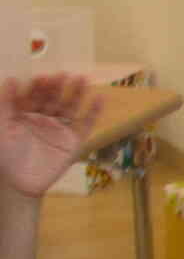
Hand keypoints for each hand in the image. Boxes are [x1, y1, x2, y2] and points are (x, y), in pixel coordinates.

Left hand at [0, 75, 102, 200]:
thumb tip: (10, 79)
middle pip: (53, 99)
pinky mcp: (74, 140)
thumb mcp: (2, 127)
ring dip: (76, 93)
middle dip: (57, 87)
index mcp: (26, 115)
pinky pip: (86, 124)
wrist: (21, 183)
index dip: (38, 87)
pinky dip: (93, 112)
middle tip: (62, 75)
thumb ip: (5, 105)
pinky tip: (99, 99)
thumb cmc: (7, 155)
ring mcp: (60, 128)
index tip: (42, 77)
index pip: (34, 96)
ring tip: (82, 79)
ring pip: (70, 107)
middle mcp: (44, 118)